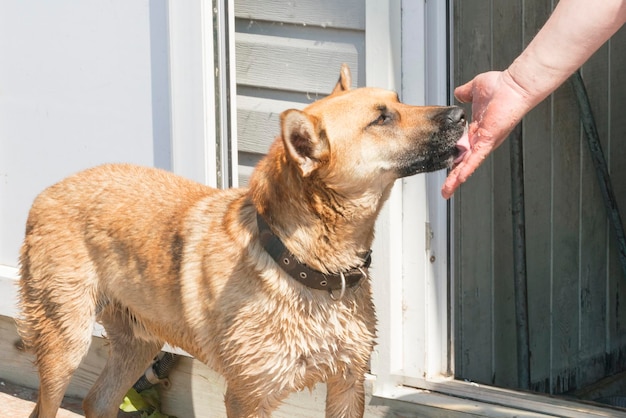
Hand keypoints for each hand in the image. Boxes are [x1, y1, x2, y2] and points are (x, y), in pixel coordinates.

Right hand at [442, 70, 530, 198]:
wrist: (515, 85)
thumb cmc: (501, 86)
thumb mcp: (474, 90)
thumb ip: (464, 93)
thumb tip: (458, 93)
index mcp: (478, 129)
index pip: (463, 150)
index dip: (454, 161)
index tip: (446, 170)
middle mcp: (481, 139)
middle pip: (464, 163)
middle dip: (454, 177)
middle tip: (445, 191)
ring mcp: (485, 141)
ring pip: (468, 164)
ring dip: (457, 178)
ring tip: (447, 191)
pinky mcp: (488, 139)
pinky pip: (476, 158)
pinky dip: (467, 169)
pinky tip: (460, 179)